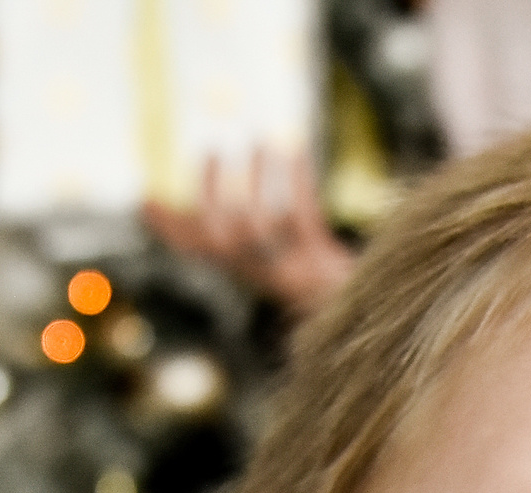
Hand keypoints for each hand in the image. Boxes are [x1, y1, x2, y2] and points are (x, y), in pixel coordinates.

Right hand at [143, 150, 356, 318]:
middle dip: (208, 197)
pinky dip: (296, 181)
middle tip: (207, 149)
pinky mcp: (325, 262)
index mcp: (255, 276)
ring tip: (260, 139)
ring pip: (258, 229)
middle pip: (221, 242)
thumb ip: (267, 236)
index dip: (170, 229)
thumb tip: (233, 197)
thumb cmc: (343, 282)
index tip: (145, 199)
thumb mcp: (301, 258)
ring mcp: (296, 272)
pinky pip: (303, 220)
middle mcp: (268, 277)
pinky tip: (296, 147)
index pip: (200, 253)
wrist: (385, 316)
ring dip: (254, 181)